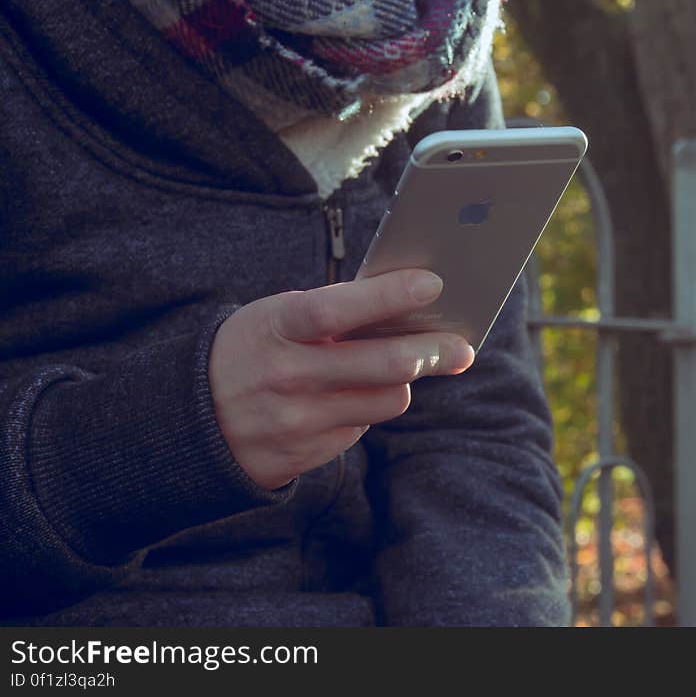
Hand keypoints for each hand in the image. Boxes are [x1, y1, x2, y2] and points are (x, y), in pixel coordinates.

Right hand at [207, 269, 473, 489]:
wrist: (191, 419)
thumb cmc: (250, 350)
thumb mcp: (274, 319)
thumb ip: (330, 316)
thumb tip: (405, 310)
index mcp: (276, 328)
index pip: (338, 309)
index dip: (388, 295)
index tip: (432, 284)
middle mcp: (288, 377)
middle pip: (385, 366)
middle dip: (433, 352)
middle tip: (461, 347)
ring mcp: (298, 421)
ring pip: (388, 401)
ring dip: (399, 383)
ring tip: (387, 370)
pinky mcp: (307, 454)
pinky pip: (363, 426)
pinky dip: (365, 409)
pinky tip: (343, 398)